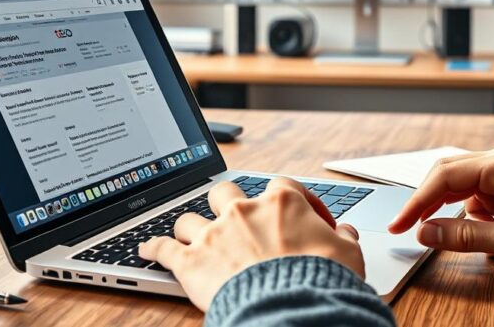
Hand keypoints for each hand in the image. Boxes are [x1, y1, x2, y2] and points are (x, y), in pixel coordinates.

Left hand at [140, 177, 364, 310]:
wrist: (293, 308)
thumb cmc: (322, 280)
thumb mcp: (348, 255)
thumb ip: (344, 238)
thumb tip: (344, 232)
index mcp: (281, 203)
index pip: (282, 185)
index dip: (290, 198)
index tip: (298, 215)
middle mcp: (243, 211)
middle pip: (224, 191)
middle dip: (227, 203)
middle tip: (234, 218)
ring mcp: (213, 234)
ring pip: (189, 218)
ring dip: (190, 227)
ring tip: (191, 236)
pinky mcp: (190, 262)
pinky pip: (161, 248)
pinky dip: (151, 248)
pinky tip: (145, 249)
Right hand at [387, 146, 493, 266]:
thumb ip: (466, 236)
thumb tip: (427, 233)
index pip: (442, 179)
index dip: (415, 204)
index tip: (398, 225)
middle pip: (445, 176)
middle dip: (425, 203)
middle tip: (408, 229)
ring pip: (458, 186)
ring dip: (447, 209)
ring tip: (445, 232)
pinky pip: (474, 194)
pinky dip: (466, 213)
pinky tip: (478, 231)